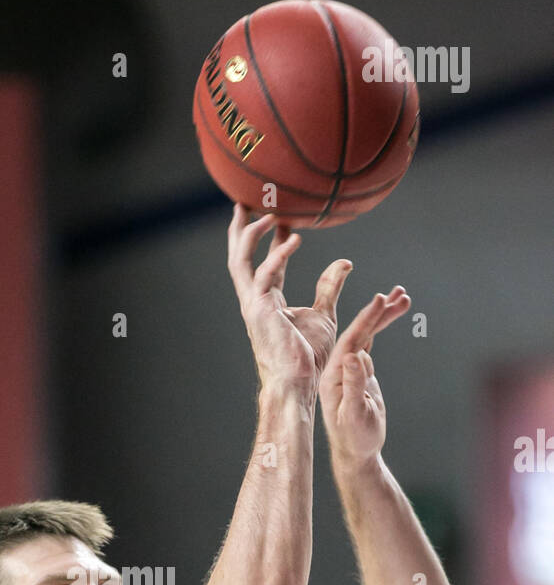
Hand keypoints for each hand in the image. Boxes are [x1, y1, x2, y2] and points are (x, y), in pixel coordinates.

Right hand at [227, 204, 353, 394]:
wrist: (299, 382)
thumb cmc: (308, 357)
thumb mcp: (324, 314)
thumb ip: (330, 286)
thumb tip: (345, 263)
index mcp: (267, 301)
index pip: (266, 262)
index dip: (272, 239)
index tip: (281, 218)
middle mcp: (255, 300)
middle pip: (239, 257)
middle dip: (240, 230)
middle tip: (244, 202)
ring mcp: (253, 305)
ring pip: (240, 262)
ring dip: (249, 236)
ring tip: (269, 215)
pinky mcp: (260, 311)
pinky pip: (264, 275)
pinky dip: (277, 255)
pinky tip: (294, 239)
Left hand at [318, 285, 410, 467]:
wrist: (355, 452)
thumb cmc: (354, 438)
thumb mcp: (354, 414)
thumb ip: (353, 385)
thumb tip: (354, 356)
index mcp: (334, 375)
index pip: (350, 341)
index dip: (365, 320)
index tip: (379, 300)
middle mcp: (340, 367)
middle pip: (360, 332)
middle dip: (378, 312)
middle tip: (398, 293)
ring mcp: (351, 368)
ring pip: (367, 334)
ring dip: (383, 316)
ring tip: (403, 297)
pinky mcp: (361, 371)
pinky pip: (371, 343)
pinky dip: (382, 328)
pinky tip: (391, 312)